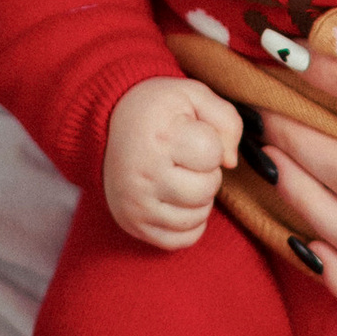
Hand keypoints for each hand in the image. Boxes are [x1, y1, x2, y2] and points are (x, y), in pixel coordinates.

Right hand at [103, 77, 239, 248]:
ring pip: (198, 216)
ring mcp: (136, 204)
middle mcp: (143, 175)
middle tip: (186, 158)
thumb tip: (231, 162)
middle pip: (207, 189)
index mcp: (159, 138)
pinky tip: (176, 199)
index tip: (191, 135)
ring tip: (179, 176)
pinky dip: (188, 222)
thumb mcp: (192, 95)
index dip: (211, 143)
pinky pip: (183, 239)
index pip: (212, 153)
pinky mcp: (134, 225)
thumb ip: (227, 119)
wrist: (105, 125)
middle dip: (206, 172)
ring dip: (199, 197)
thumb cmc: (156, 110)